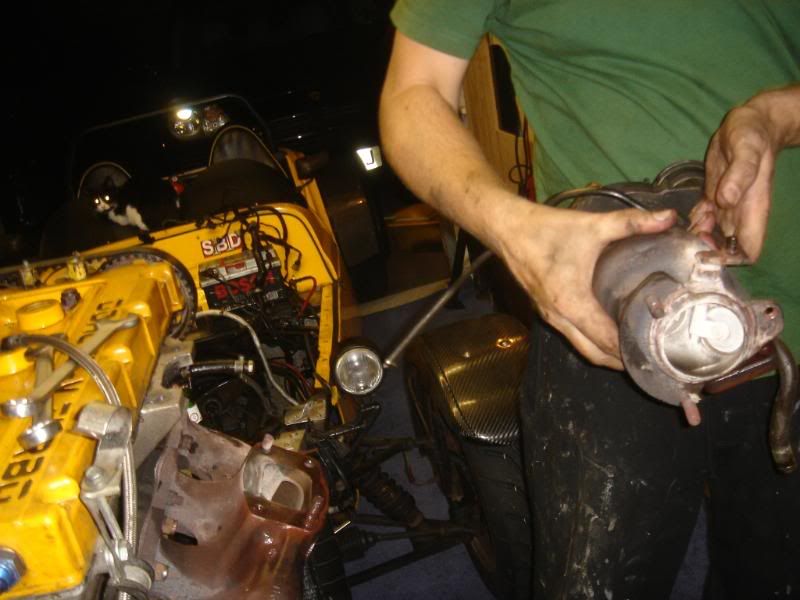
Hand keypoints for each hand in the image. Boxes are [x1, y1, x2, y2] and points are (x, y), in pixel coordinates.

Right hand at [497, 202, 675, 369]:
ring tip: (635, 348)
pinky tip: (608, 329)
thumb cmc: (547, 230)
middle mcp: (559, 318)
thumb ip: (632, 222)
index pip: (606, 339)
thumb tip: (670, 217)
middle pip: (594, 353)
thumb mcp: (592, 225)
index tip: (658, 352)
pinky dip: (592, 340)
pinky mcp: (545, 311)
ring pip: (581, 347)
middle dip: (621, 360)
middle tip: (651, 356)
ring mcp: (549, 317)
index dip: (631, 349)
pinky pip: (572, 335)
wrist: (507, 228)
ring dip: (606, 353)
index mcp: (571, 303)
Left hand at [691, 99, 782, 260]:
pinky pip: (702, 219)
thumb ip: (739, 174)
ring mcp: (727, 207)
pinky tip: (686, 213)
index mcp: (753, 209)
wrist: (750, 123)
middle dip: (706, 250)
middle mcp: (740, 213)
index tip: (707, 254)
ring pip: (712, 236)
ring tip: (685, 224)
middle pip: (726, 249)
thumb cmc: (753, 135)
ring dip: (696, 235)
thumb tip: (726, 200)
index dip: (730, 260)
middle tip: (687, 238)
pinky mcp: (714, 197)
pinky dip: (693, 221)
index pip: (749, 251)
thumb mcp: (746, 150)